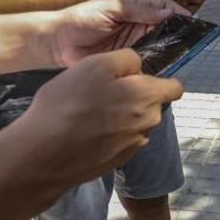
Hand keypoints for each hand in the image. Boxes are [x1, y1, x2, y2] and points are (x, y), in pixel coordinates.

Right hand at [0, 50, 183, 198]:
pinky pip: (120, 139)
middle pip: (151, 103)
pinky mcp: (117, 161)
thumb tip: (138, 66)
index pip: (174, 87)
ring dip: (120, 115)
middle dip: (133, 95)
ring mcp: (134, 146)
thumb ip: (128, 59)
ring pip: (135, 122)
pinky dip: (108, 133)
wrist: (45, 154)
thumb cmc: (70, 103)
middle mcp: (149, 124)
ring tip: (89, 112)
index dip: (158, 77)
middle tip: (101, 91)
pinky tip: (85, 130)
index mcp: (150, 98)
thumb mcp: (97, 63)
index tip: (135, 76)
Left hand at [47, 0, 190, 66]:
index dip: (176, 9)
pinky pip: (151, 57)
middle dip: (180, 26)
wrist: (60, 42)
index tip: (190, 17)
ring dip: (172, 42)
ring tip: (186, 45)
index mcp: (135, 5)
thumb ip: (139, 8)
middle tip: (194, 33)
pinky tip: (169, 58)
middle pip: (166, 23)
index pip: (162, 4)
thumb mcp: (112, 7)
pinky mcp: (131, 57)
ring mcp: (136, 40)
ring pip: (161, 40)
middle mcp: (138, 22)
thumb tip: (168, 11)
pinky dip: (160, 57)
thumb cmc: (81, 18)